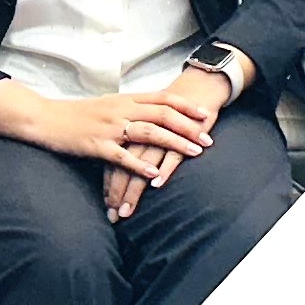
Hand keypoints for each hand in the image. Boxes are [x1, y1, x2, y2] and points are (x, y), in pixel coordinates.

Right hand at [0, 79, 211, 185]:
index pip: (162, 98)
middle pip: (163, 114)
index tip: (205, 114)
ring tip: (194, 153)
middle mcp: (121, 110)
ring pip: (149, 133)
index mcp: (124, 99)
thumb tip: (152, 112)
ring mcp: (109, 127)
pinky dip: (140, 164)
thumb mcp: (107, 105)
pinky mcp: (96, 144)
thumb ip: (129, 108)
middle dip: (189, 127)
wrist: (45, 119)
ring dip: (174, 143)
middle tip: (208, 139)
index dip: (186, 106)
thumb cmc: (77, 114)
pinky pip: (122, 155)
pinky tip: (155, 174)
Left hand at [111, 53, 250, 219]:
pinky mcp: (183, 133)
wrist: (197, 87)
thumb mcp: (148, 124)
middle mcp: (141, 131)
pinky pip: (171, 152)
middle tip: (114, 217)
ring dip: (134, 190)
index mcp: (129, 128)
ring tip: (128, 211)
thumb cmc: (170, 109)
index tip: (107, 208)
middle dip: (118, 194)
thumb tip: (120, 171)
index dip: (109, 186)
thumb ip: (135, 144)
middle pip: (124, 166)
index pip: (113, 161)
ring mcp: (162, 133)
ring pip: (142, 165)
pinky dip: (164, 168)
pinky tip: (156, 183)